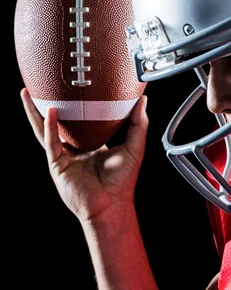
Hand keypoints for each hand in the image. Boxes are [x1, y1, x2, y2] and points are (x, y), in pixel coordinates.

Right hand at [20, 88, 148, 222]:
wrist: (111, 205)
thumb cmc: (122, 182)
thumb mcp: (134, 148)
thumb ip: (138, 124)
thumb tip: (143, 100)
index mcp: (91, 146)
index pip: (80, 122)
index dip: (76, 106)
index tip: (76, 88)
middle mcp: (75, 150)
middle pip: (57, 123)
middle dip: (48, 104)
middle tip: (43, 85)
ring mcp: (63, 157)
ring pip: (45, 130)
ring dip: (35, 112)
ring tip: (27, 93)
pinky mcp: (57, 165)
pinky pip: (51, 142)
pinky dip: (50, 126)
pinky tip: (51, 111)